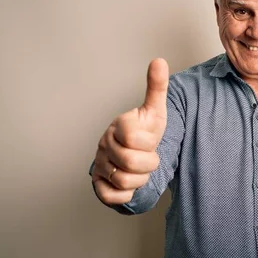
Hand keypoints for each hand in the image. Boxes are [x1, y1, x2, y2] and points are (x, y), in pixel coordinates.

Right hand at [92, 58, 168, 205]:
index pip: (135, 139)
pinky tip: (130, 182)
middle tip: (148, 158)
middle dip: (148, 164)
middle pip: (130, 163)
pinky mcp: (99, 185)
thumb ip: (157, 87)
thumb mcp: (155, 111)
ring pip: (124, 181)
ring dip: (140, 179)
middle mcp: (104, 144)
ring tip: (140, 169)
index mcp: (118, 126)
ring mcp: (99, 164)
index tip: (149, 140)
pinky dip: (127, 194)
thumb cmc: (145, 131)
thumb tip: (159, 61)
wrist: (135, 154)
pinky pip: (113, 197)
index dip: (149, 144)